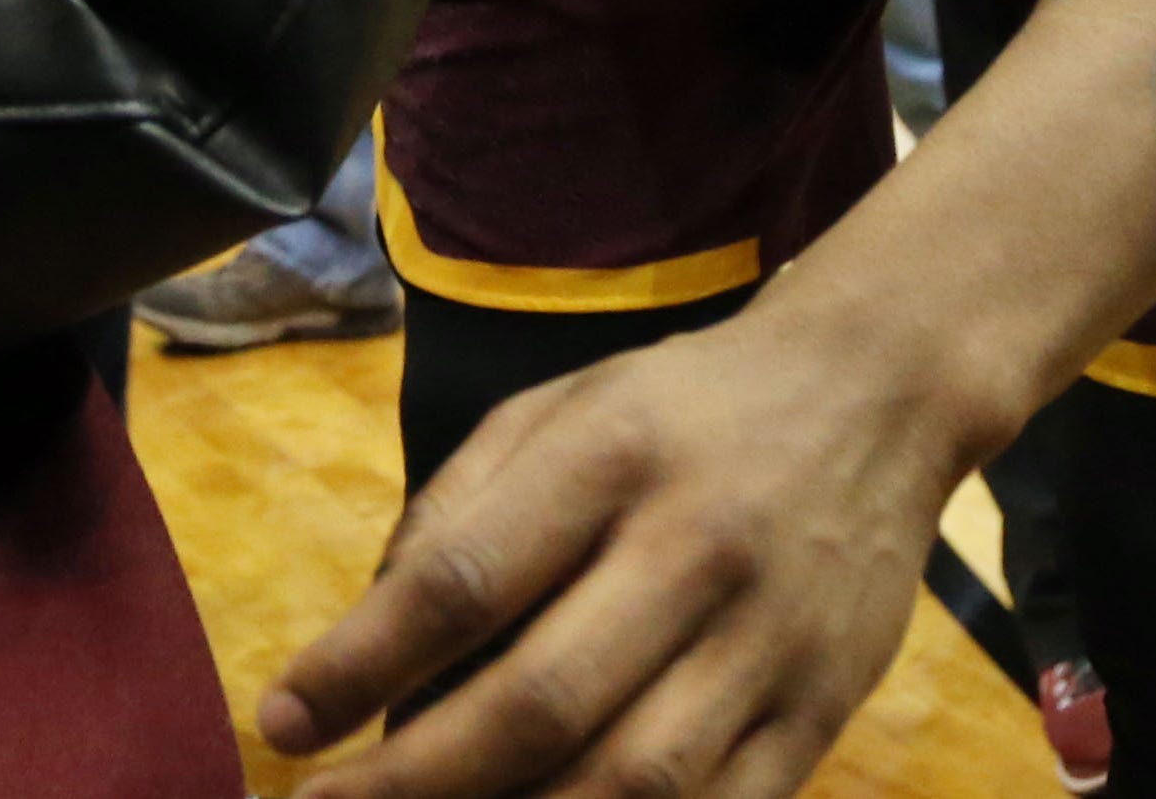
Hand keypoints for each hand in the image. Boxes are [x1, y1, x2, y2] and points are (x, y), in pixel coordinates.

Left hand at [259, 300, 954, 796]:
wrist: (872, 395)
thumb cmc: (677, 408)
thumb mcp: (553, 409)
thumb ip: (457, 509)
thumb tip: (372, 637)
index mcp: (606, 458)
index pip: (464, 580)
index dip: (362, 661)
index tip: (283, 722)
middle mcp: (691, 553)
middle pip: (542, 702)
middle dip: (420, 779)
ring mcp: (768, 646)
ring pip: (635, 784)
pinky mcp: (822, 715)